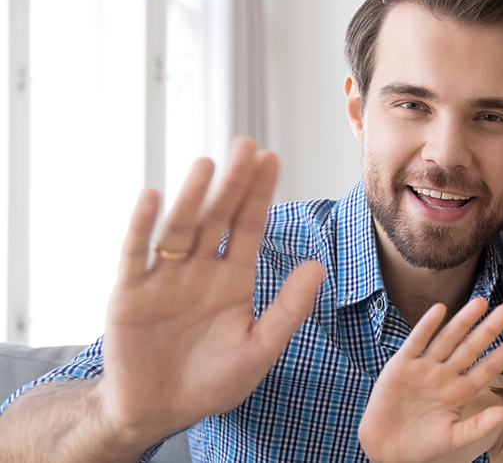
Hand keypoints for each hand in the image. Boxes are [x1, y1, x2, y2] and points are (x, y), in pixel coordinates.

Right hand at [96, 138, 325, 445]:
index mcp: (232, 279)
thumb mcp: (260, 348)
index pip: (249, 226)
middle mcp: (198, 270)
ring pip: (180, 228)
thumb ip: (288, 308)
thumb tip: (319, 266)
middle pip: (217, 217)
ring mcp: (163, 278)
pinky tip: (154, 196)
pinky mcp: (130, 293)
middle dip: (232, 182)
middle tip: (246, 145)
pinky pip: (135, 253)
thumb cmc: (211, 382)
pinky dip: (142, 225)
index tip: (271, 158)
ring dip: (193, 196)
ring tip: (207, 164)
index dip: (259, 194)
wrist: (159, 411)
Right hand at [359, 298, 502, 462]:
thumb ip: (480, 425)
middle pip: (471, 347)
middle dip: (489, 329)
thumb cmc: (421, 447)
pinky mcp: (401, 366)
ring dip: (463, 321)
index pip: (490, 367)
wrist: (386, 449)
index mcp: (461, 392)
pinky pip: (416, 342)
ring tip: (480, 302)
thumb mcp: (454, 438)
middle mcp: (445, 375)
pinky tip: (440, 310)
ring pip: (447, 339)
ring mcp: (424, 368)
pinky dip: (427, 326)